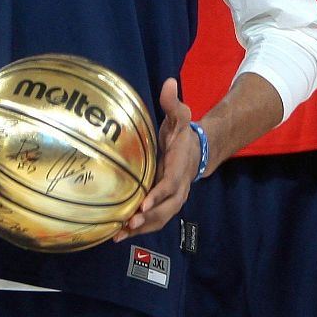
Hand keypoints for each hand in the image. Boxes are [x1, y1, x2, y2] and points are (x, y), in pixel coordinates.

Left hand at [116, 78, 198, 240]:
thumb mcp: (180, 116)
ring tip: (119, 234)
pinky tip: (119, 234)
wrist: (197, 151)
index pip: (170, 183)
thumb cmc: (181, 134)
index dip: (158, 194)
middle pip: (167, 207)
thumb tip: (169, 81)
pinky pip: (155, 219)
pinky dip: (139, 229)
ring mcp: (173, 197)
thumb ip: (173, 103)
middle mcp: (179, 185)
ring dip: (142, 228)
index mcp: (179, 166)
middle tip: (129, 223)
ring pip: (161, 217)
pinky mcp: (165, 204)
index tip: (143, 203)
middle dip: (149, 217)